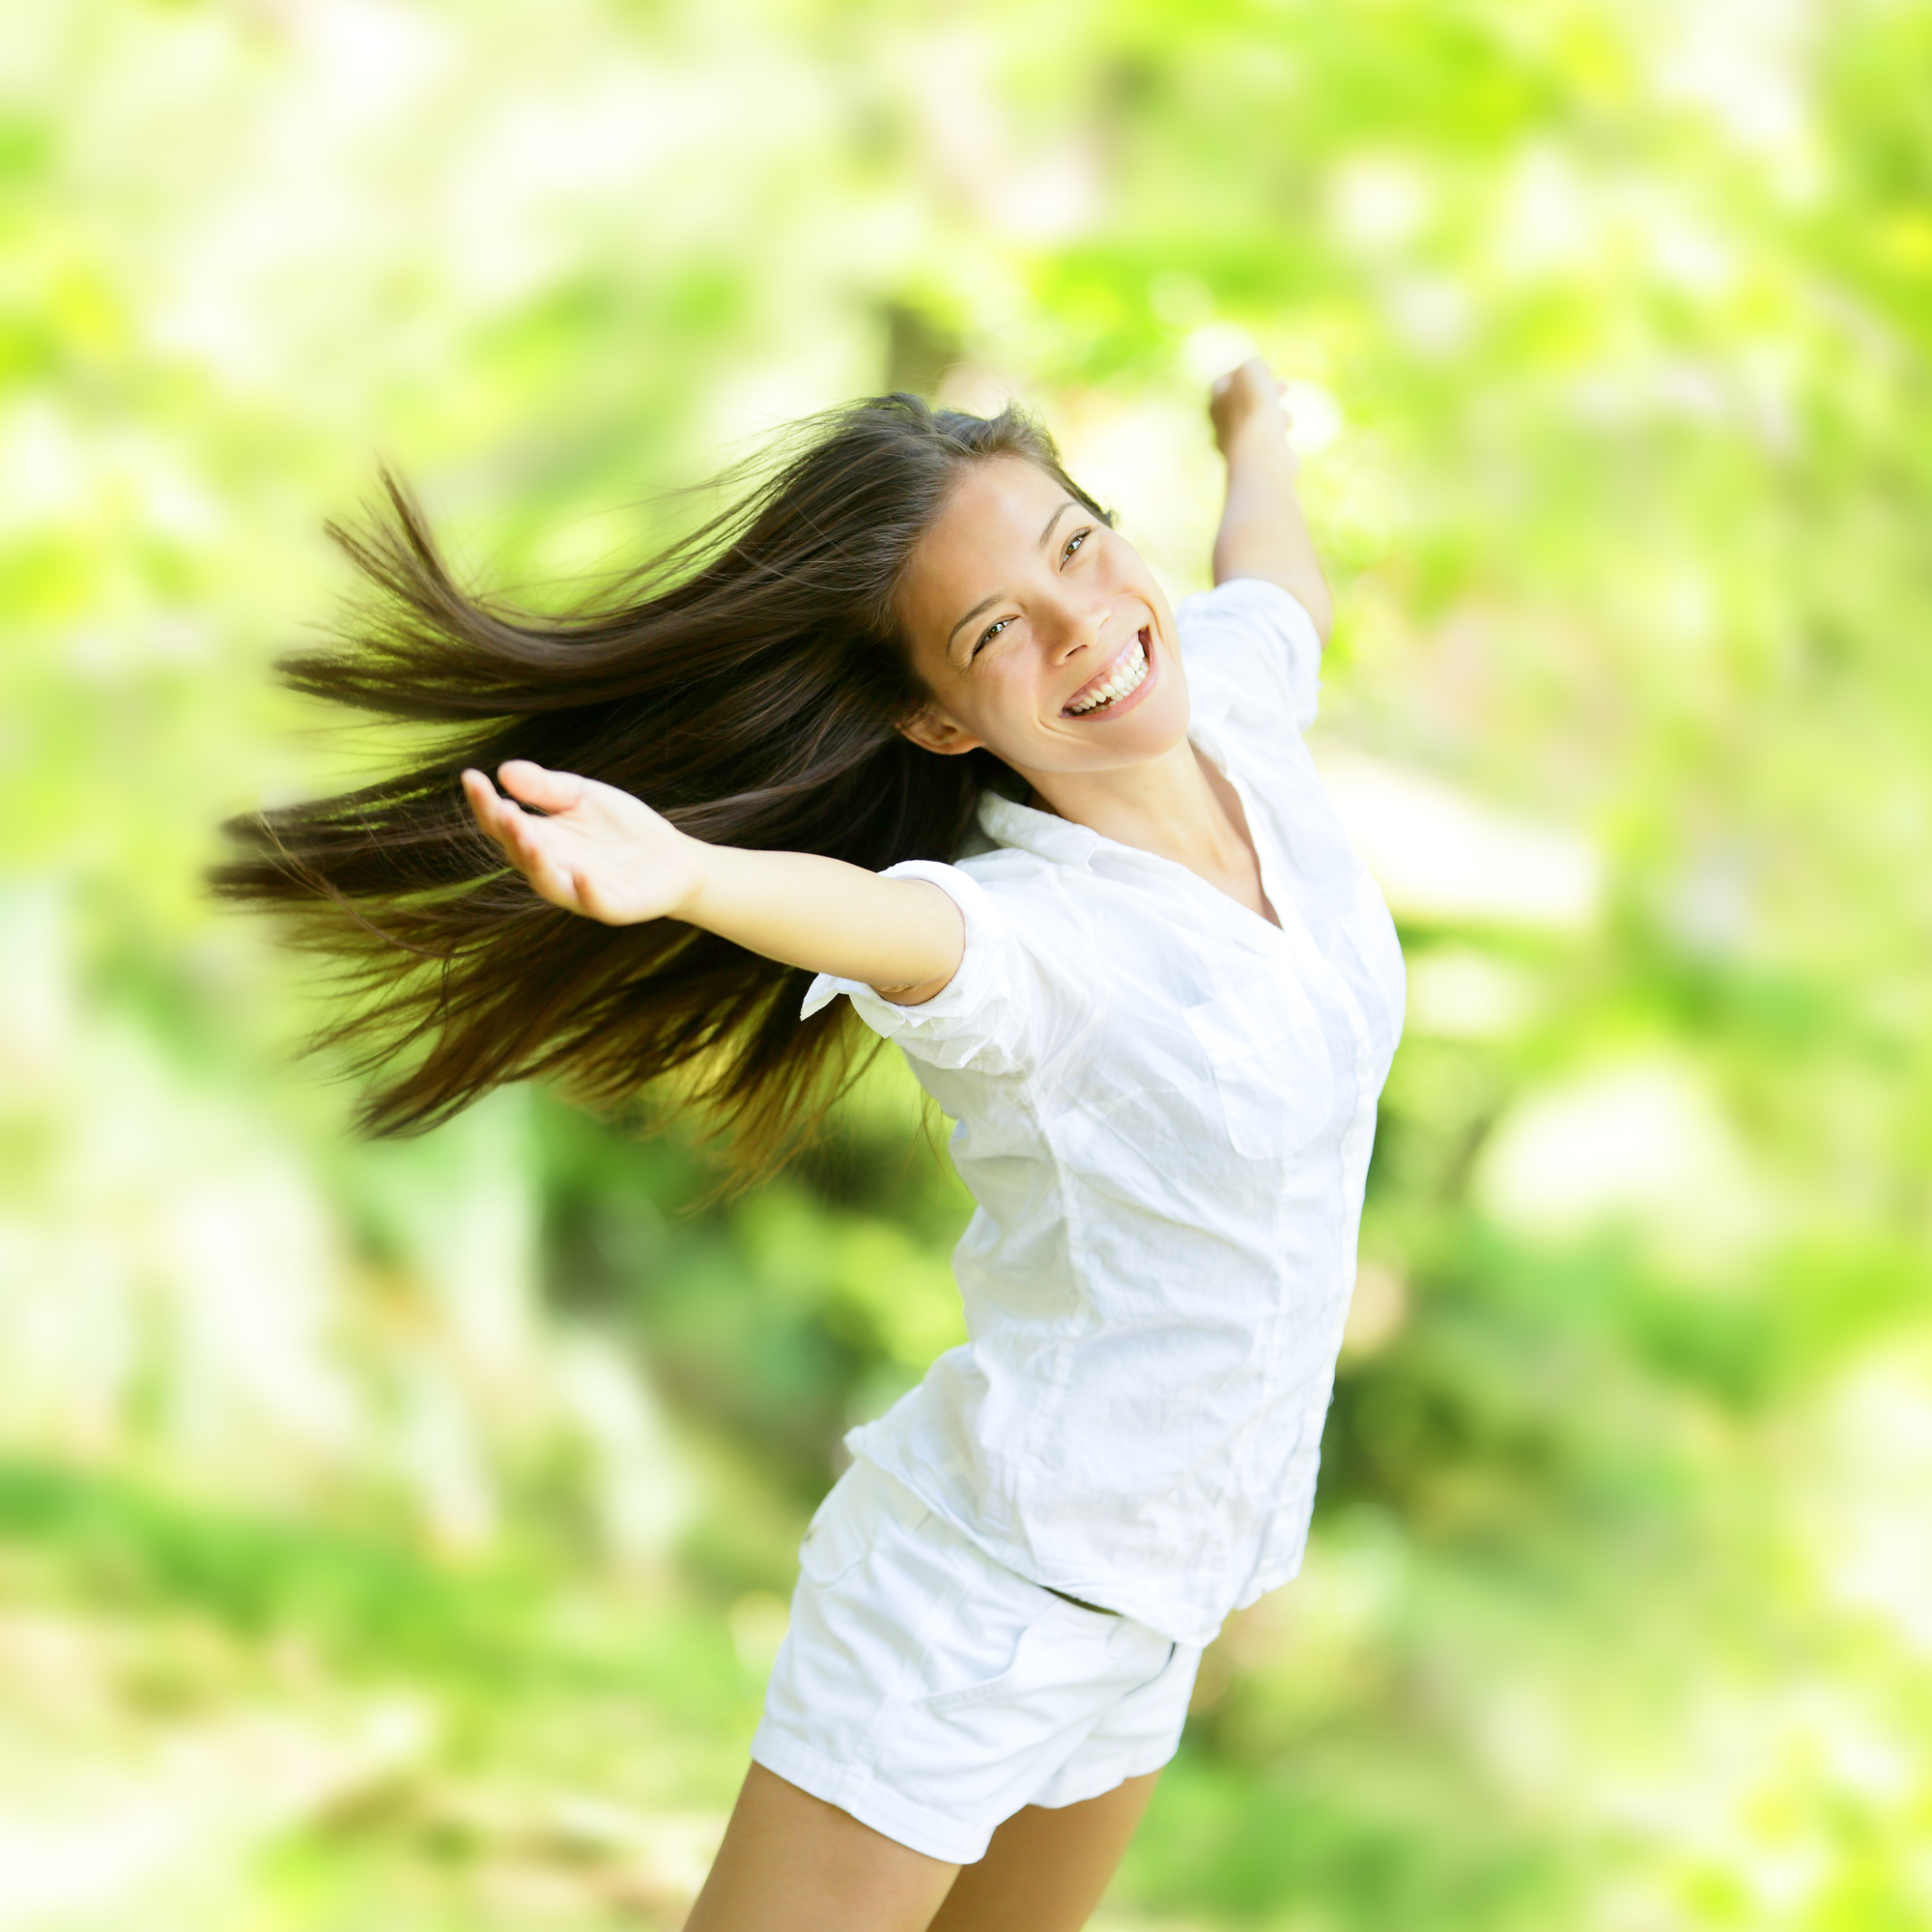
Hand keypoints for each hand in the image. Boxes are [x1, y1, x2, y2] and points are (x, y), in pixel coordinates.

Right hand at [462, 760, 704, 925]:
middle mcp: (552, 868)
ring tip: (529, 838)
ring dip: (537, 862)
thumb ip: (546, 788)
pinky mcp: (613, 907)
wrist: (672, 858)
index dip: (485, 803)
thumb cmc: (619, 827)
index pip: (502, 824)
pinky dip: (586, 891)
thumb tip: (503, 771)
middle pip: (520, 853)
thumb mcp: (582, 797)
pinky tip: (580, 874)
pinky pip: (595, 902)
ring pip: (549, 882)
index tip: (471, 777)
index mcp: (539, 839)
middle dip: (510, 832)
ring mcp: (580, 891)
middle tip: (502, 809)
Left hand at [1208, 356, 1291, 457]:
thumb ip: (1252, 366)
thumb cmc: (1254, 410)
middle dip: (1267, 392)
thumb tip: (1259, 372)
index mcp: (1215, 404)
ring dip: (1274, 414)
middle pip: (1244, 402)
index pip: (1225, 383)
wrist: (1261, 454)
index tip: (1269, 370)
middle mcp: (1221, 426)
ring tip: (1283, 416)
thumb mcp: (1250, 373)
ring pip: (1258, 422)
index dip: (1248, 372)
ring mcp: (1237, 446)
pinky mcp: (1253, 460)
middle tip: (1284, 387)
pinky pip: (1267, 441)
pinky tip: (1283, 436)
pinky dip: (1277, 434)